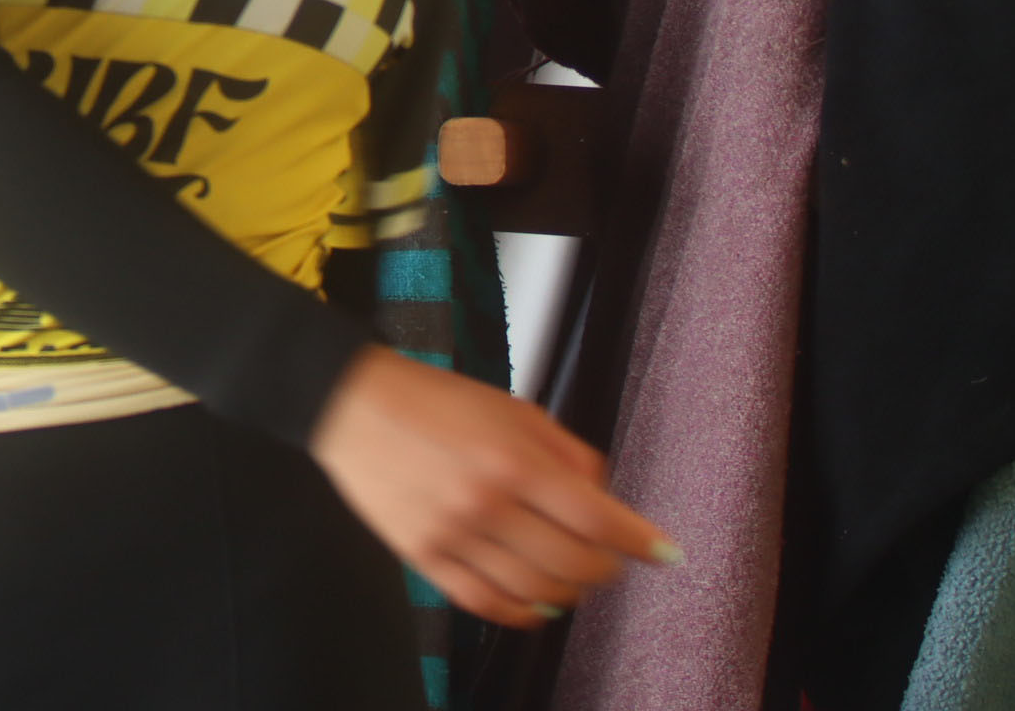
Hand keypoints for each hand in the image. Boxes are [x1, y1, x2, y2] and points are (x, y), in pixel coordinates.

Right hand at [307, 346, 677, 626]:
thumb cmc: (430, 399)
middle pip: (573, 563)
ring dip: (569, 593)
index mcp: (511, 460)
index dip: (639, 540)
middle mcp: (485, 503)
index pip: (596, 518)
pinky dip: (522, 615)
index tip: (662, 551)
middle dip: (606, 567)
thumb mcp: (511, 407)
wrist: (351, 404)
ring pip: (535, 593)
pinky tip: (537, 606)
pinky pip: (485, 604)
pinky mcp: (424, 556)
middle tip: (611, 558)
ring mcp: (453, 535)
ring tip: (574, 579)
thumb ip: (564, 450)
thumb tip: (600, 494)